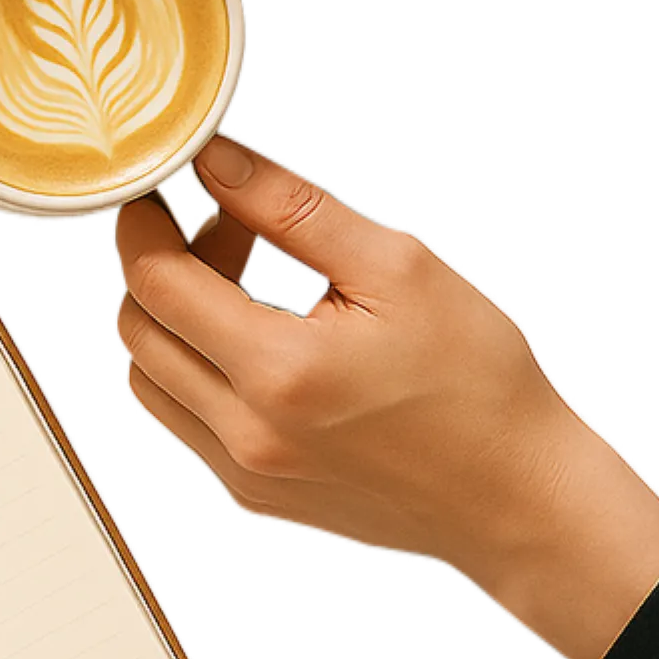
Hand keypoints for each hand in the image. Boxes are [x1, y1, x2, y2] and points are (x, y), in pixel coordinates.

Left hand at [114, 135, 658, 658]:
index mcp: (280, 373)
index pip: (155, 284)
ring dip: (174, 319)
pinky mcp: (253, 496)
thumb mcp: (395, 267)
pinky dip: (194, 368)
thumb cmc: (477, 381)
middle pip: (139, 329)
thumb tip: (215, 161)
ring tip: (245, 284)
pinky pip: (183, 419)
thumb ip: (290, 207)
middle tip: (229, 230)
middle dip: (163, 265)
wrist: (519, 497)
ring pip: (149, 378)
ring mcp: (244, 474)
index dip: (144, 227)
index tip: (161, 193)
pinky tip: (257, 340)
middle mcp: (246, 434)